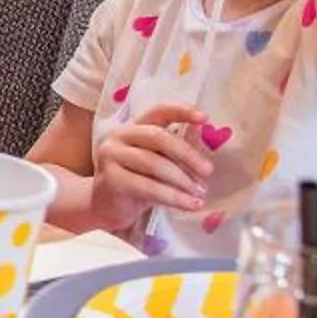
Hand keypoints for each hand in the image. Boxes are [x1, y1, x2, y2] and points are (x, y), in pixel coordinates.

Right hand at [87, 100, 211, 229]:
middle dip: (187, 154)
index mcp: (134, 126)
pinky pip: (148, 187)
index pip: (158, 111)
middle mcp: (119, 135)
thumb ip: (178, 147)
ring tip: (200, 193)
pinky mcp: (111, 179)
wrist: (108, 206)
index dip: (181, 111)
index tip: (204, 118)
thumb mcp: (161, 161)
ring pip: (154, 164)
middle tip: (208, 171)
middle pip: (158, 137)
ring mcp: (111, 156)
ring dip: (182, 180)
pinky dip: (173, 197)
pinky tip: (189, 204)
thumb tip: (201, 131)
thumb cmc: (138, 180)